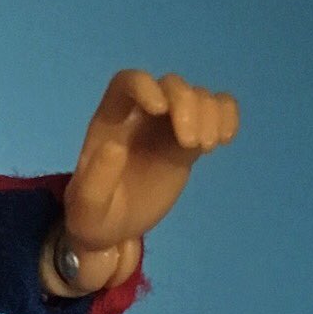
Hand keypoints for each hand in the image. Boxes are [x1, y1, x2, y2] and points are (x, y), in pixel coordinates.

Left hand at [41, 70, 239, 295]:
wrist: (114, 232)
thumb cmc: (94, 216)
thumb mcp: (86, 207)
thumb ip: (96, 179)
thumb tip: (116, 147)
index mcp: (111, 121)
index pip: (127, 82)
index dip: (145, 86)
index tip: (160, 109)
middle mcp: (142, 115)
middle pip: (171, 85)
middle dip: (187, 105)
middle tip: (192, 145)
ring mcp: (168, 126)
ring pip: (197, 95)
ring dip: (210, 113)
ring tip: (205, 148)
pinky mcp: (189, 142)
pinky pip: (216, 111)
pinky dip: (226, 116)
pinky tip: (224, 140)